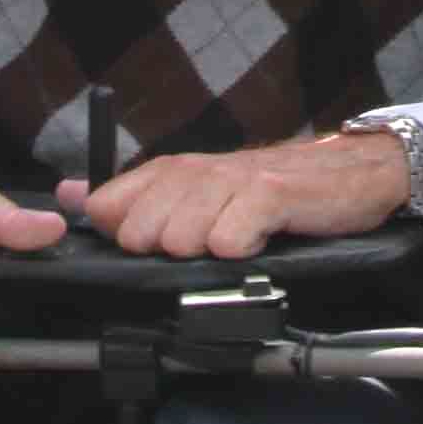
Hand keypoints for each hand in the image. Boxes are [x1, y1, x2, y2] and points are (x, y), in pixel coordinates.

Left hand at [76, 130, 418, 260]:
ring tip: (222, 247)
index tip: (142, 249)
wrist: (349, 171)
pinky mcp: (272, 194)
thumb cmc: (274, 189)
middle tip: (194, 250)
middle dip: (158, 251)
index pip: (110, 204)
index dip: (119, 236)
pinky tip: (249, 246)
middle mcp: (199, 171)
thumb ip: (136, 194)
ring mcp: (235, 181)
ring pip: (182, 232)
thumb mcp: (201, 188)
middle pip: (141, 227)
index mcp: (175, 171)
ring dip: (196, 251)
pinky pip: (233, 231)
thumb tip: (73, 196)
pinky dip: (236, 246)